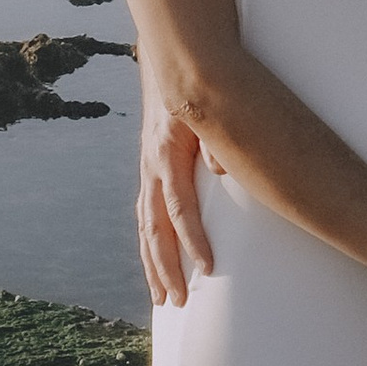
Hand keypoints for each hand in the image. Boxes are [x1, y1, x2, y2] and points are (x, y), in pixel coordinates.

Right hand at [137, 97, 212, 306]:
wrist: (173, 63)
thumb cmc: (200, 87)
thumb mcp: (209, 107)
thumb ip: (217, 137)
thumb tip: (221, 170)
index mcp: (166, 155)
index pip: (179, 208)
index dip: (193, 240)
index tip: (209, 269)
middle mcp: (151, 169)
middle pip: (154, 229)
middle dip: (166, 269)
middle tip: (179, 302)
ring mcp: (147, 173)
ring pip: (145, 229)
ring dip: (153, 266)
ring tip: (163, 300)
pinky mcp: (149, 174)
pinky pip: (145, 218)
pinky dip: (150, 246)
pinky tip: (155, 268)